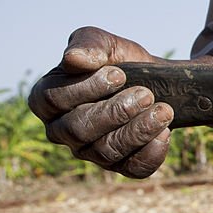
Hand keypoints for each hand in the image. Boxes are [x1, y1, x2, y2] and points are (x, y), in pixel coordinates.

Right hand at [28, 27, 172, 177]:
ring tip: (163, 110)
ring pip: (105, 151)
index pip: (52, 99)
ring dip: (138, 130)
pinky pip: (133, 169)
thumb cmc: (121, 63)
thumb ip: (88, 44)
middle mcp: (63, 131)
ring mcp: (90, 152)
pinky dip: (151, 153)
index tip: (119, 75)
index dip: (86, 88)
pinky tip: (165, 132)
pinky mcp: (120, 165)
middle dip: (115, 112)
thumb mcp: (106, 44)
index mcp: (47, 99)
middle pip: (78, 130)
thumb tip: (73, 59)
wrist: (158, 83)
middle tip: (146, 95)